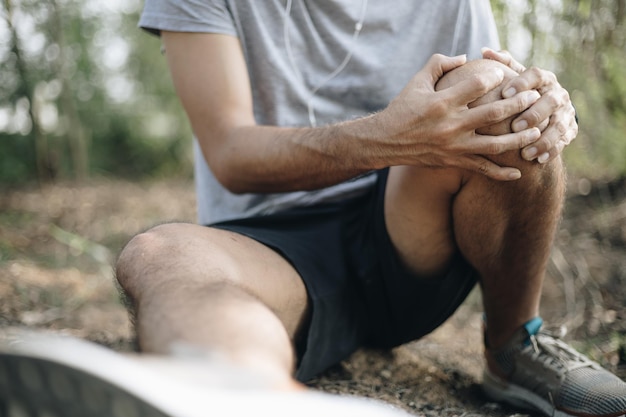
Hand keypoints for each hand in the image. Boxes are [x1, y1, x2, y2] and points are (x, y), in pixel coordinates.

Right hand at [380, 54, 540, 180]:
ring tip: (537, 130)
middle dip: (520, 103)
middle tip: (535, 97)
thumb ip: (440, 64)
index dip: (496, 76)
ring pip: (496, 144)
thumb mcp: (417, 81)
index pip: (479, 85)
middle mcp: (450, 125)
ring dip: (520, 138)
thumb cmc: (402, 108)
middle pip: (495, 113)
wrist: (384, 142)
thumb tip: (466, 57)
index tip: (504, 74)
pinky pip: (482, 169)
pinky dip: (501, 173)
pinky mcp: (453, 161)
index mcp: (442, 102)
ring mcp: (454, 146)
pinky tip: (518, 173)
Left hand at [482, 47, 577, 163]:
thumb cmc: (519, 91)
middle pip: (551, 101)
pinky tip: (537, 160)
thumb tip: (484, 51)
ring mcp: (565, 112)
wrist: (543, 108)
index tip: (504, 93)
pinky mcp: (569, 129)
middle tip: (515, 127)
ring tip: (525, 152)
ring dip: (543, 139)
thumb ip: (502, 65)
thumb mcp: (513, 77)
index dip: (522, 83)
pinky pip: (563, 141)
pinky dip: (551, 150)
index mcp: (542, 78)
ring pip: (559, 124)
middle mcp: (557, 93)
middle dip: (534, 114)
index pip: (535, 75)